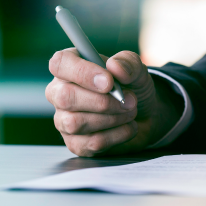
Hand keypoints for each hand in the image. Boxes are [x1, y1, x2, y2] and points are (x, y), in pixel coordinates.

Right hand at [46, 48, 181, 155]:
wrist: (145, 115)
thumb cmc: (132, 87)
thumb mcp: (136, 69)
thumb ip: (128, 62)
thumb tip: (115, 66)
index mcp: (70, 67)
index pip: (59, 64)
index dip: (82, 73)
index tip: (109, 82)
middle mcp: (60, 93)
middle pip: (65, 97)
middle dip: (102, 101)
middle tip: (127, 101)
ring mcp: (64, 120)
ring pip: (75, 123)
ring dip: (112, 118)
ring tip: (130, 111)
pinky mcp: (76, 143)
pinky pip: (91, 142)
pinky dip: (118, 134)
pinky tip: (128, 126)